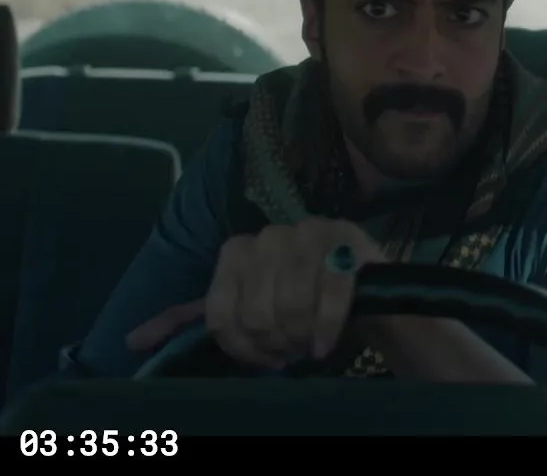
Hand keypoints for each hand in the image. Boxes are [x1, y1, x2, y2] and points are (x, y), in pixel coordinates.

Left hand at [206, 217, 384, 368]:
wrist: (365, 282)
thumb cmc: (302, 295)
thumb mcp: (249, 303)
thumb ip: (200, 318)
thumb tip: (135, 341)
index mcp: (237, 250)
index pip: (222, 314)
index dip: (242, 348)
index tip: (265, 358)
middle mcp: (269, 236)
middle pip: (256, 313)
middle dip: (276, 343)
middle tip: (292, 349)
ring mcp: (309, 234)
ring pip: (291, 305)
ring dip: (301, 337)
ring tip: (309, 345)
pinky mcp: (346, 241)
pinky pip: (330, 296)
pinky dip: (326, 328)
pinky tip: (325, 344)